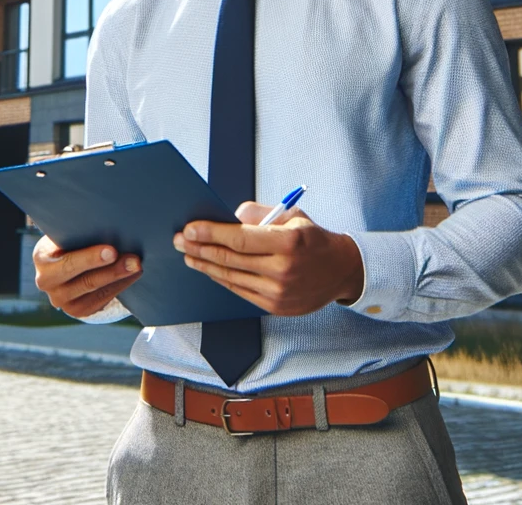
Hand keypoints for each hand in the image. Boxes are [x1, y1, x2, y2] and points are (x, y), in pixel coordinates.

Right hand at [32, 235, 141, 317]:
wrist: (62, 258)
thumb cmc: (68, 237)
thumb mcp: (67, 232)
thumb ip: (81, 231)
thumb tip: (112, 224)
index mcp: (42, 258)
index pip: (68, 262)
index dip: (90, 258)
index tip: (112, 251)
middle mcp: (47, 283)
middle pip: (85, 281)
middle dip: (112, 271)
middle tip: (134, 260)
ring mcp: (62, 300)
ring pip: (95, 291)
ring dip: (120, 277)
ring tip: (138, 265)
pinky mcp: (77, 310)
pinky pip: (101, 299)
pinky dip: (120, 286)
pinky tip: (133, 275)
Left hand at [172, 202, 363, 315]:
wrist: (341, 270)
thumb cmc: (312, 237)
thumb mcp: (291, 214)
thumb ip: (258, 213)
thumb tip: (228, 216)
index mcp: (288, 242)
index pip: (240, 238)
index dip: (211, 233)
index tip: (189, 228)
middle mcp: (283, 270)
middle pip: (231, 259)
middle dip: (200, 248)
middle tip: (179, 240)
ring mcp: (279, 292)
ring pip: (231, 277)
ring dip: (205, 265)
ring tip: (189, 255)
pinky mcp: (275, 307)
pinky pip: (240, 291)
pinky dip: (221, 279)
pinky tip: (209, 268)